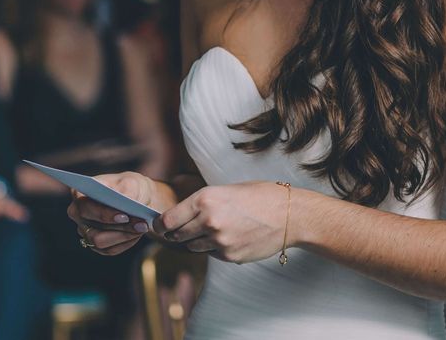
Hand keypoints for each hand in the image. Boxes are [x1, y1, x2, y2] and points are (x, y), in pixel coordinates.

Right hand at [67, 171, 157, 255]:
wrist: (137, 198)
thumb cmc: (130, 186)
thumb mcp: (131, 182)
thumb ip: (127, 191)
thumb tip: (127, 201)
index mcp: (80, 193)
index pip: (85, 207)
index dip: (103, 214)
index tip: (124, 216)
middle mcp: (78, 214)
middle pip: (93, 231)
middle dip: (119, 228)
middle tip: (142, 224)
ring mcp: (85, 230)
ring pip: (101, 243)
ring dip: (124, 236)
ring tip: (142, 227)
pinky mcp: (95, 244)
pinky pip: (110, 250)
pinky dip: (126, 242)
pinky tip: (137, 232)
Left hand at [152, 181, 288, 263]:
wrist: (288, 214)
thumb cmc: (258, 195)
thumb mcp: (224, 189)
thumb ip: (202, 203)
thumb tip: (180, 215)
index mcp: (204, 199)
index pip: (168, 220)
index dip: (160, 225)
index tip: (157, 227)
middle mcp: (208, 221)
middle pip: (177, 235)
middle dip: (176, 233)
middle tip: (177, 230)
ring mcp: (219, 241)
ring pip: (193, 246)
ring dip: (195, 240)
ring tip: (211, 229)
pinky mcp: (230, 256)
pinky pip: (211, 254)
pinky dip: (214, 248)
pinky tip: (228, 236)